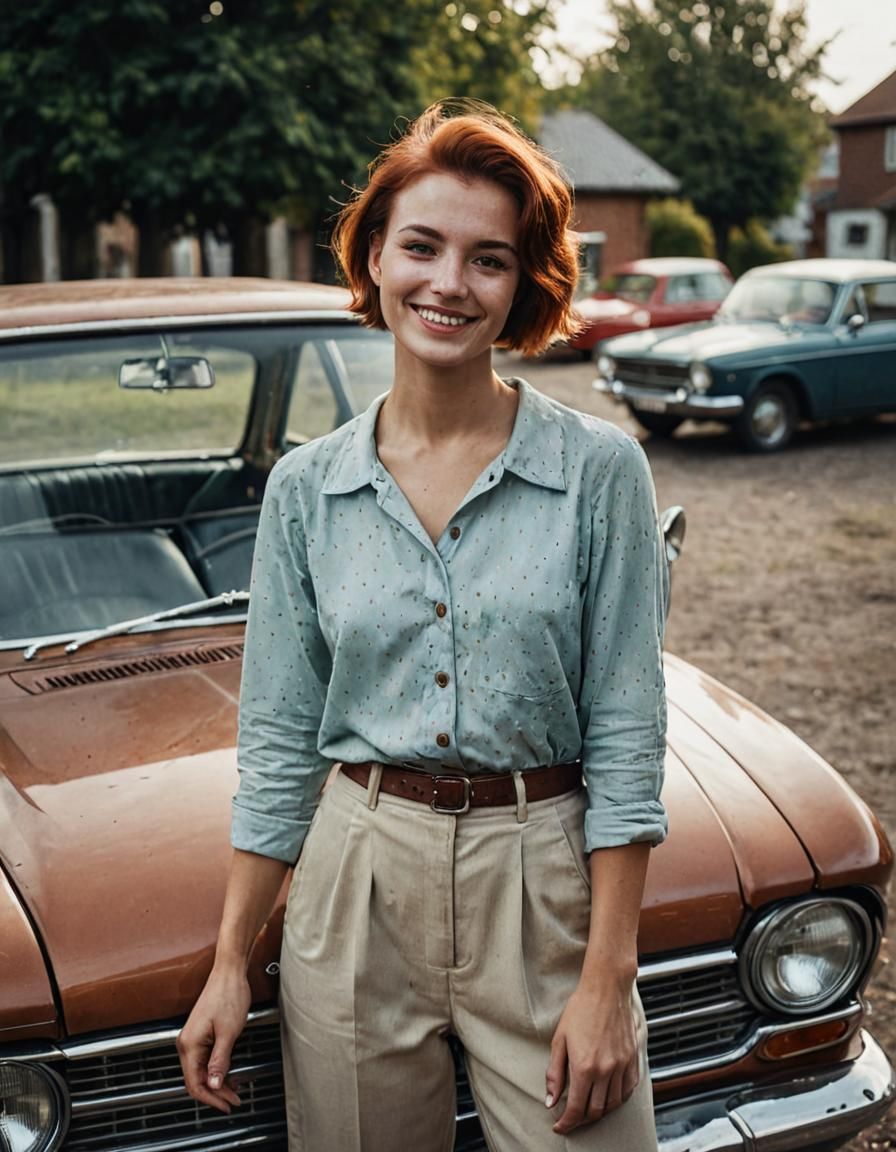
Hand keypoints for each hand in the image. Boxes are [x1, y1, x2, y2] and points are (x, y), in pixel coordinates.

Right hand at [177, 966, 251, 1113]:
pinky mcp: (201, 1034)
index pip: (195, 1083)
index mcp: (189, 1044)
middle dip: (215, 1093)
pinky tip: (228, 1075)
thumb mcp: (228, 1032)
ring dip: (217, 1082)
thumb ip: (220, 1061)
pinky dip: (216, 1070)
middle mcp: (187, 1043)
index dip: (211, 1098)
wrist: (229, 973)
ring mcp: (193, 1038)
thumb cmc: (228, 995)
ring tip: (234, 1091)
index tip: (226, 1105)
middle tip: (234, 1100)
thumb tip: (214, 1084)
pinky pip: (205, 1059)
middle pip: (197, 1079)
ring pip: (201, 1070)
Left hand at [545, 981, 639, 1134]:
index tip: (560, 1126)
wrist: (606, 989)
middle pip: (596, 1111)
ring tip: (588, 1106)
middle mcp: (606, 1070)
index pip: (576, 1109)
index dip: (566, 1123)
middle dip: (582, 1120)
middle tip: (572, 1117)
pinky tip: (608, 1094)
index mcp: (584, 1067)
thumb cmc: (580, 1009)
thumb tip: (551, 1100)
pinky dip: (618, 1098)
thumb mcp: (559, 1040)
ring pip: (613, 1103)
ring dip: (600, 1110)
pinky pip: (628, 1089)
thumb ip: (555, 1073)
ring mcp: (622, 1066)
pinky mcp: (633, 1059)